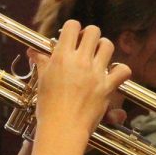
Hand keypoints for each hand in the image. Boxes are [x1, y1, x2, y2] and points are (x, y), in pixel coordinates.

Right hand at [31, 21, 131, 146]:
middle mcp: (80, 61)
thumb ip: (41, 61)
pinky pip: (123, 70)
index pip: (72, 26)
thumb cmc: (48, 107)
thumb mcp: (42, 80)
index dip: (73, 29)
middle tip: (86, 46)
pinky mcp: (107, 86)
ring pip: (108, 45)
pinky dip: (121, 70)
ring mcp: (96, 73)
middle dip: (90, 35)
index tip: (72, 38)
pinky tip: (113, 74)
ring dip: (104, 48)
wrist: (62, 128)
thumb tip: (33, 51)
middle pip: (93, 31)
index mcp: (62, 56)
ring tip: (98, 57)